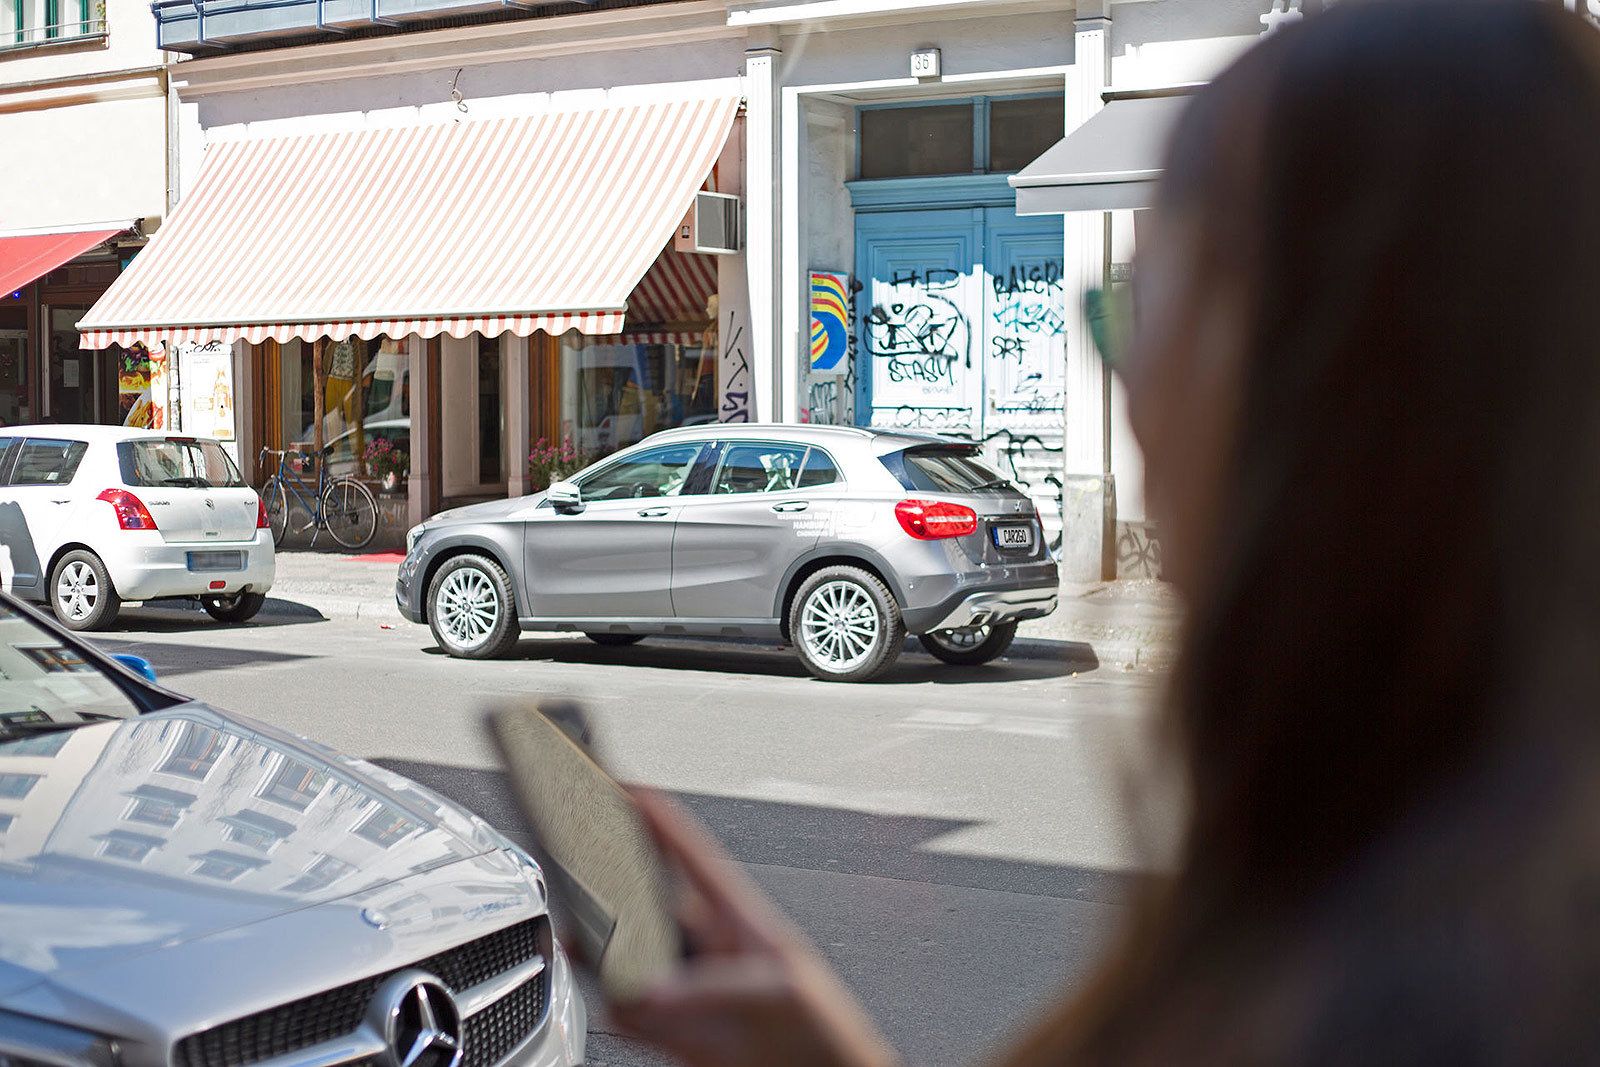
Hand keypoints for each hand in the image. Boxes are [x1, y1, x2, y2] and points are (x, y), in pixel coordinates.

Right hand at [610, 790, 904, 1066]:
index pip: (690, 853)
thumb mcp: (779, 994)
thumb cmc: (826, 1030)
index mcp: (740, 919)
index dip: (655, 816)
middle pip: (648, 902)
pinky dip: (619, 1008)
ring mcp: (691, 989)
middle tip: (575, 861)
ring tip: (583, 938)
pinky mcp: (680, 1033)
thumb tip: (651, 992)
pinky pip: (633, 1014)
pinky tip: (617, 1000)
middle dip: (610, 881)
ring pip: (630, 959)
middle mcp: (709, 949)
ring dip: (604, 951)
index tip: (619, 784)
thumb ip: (714, 989)